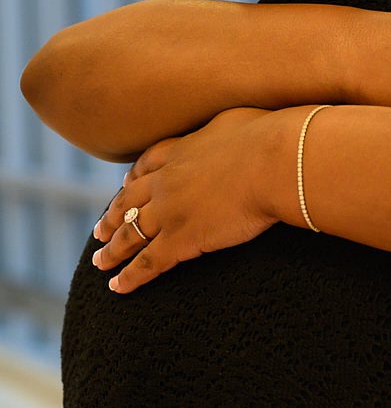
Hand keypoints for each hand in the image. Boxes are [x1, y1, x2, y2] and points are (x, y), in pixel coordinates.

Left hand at [91, 108, 281, 294]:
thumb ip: (221, 129)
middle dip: (111, 218)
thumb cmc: (266, 139)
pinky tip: (118, 286)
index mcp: (178, 151)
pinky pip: (149, 262)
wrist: (273, 163)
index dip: (132, 180)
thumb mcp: (235, 121)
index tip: (124, 187)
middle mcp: (165, 181)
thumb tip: (230, 131)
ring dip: (112, 250)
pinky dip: (130, 276)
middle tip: (100, 231)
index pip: (145, 167)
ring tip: (100, 262)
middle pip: (128, 203)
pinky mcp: (182, 239)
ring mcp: (169, 211)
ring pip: (130, 234)